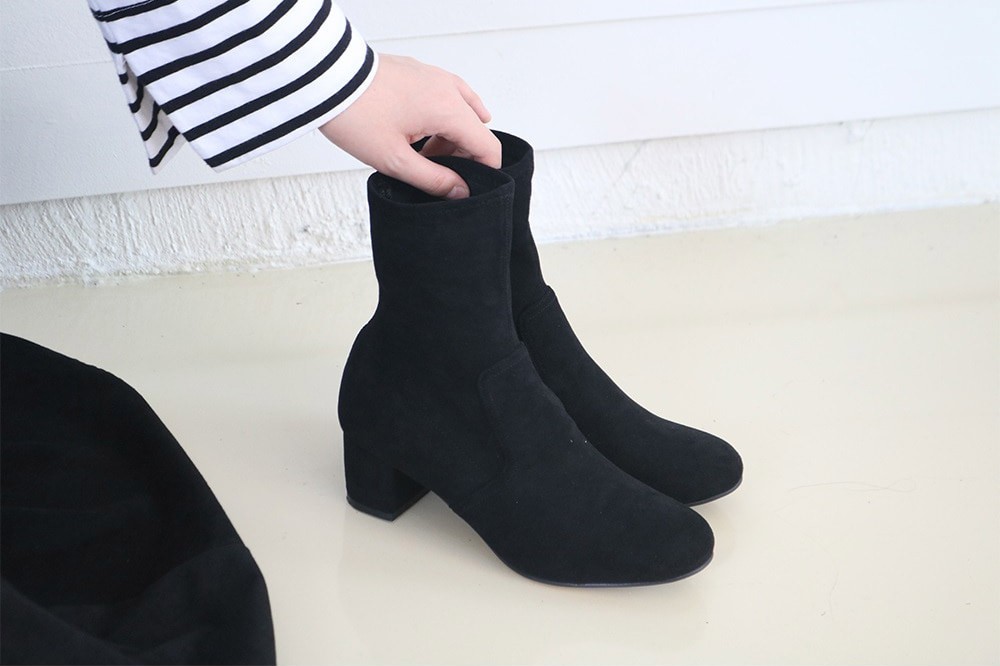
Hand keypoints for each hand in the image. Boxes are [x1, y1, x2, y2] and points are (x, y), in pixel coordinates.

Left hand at [319, 53, 500, 198]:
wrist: (323, 78)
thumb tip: (461, 192)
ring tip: (418, 153)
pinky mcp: (419, 71)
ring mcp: (434, 76)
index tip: (466, 188)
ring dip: (449, 137)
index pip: (487, 146)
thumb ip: (433, 180)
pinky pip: (445, 96)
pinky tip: (424, 129)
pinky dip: (441, 116)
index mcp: (448, 108)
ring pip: (462, 112)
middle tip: (431, 172)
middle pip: (476, 130)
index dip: (484, 172)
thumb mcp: (394, 159)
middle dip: (462, 156)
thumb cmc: (354, 115)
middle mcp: (448, 87)